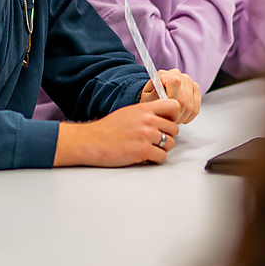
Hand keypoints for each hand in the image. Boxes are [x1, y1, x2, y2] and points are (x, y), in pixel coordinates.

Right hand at [53, 100, 181, 166]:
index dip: (173, 116)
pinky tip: (143, 156)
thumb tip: (162, 117)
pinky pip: (162, 157)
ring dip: (161, 149)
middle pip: (174, 129)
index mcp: (144, 108)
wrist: (91, 141)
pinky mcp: (143, 150)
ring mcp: (146, 135)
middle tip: (153, 141)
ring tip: (147, 149)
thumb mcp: (129, 113)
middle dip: (166, 136)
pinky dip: (154, 159)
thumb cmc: (107, 129)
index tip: (167, 123)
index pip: (173, 106)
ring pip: (169, 144)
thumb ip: (147, 113)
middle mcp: (148, 120)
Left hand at [139, 68, 200, 123]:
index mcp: (165, 75)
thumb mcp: (147, 98)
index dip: (172, 104)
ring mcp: (188, 81)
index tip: (166, 113)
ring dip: (182, 117)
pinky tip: (181, 117)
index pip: (175, 86)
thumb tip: (165, 101)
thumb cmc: (151, 97)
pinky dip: (189, 116)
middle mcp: (178, 75)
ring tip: (174, 119)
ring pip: (191, 107)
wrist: (155, 95)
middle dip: (176, 115)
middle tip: (169, 120)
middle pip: (184, 101)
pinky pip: (196, 108)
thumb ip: (155, 98)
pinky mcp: (195, 88)